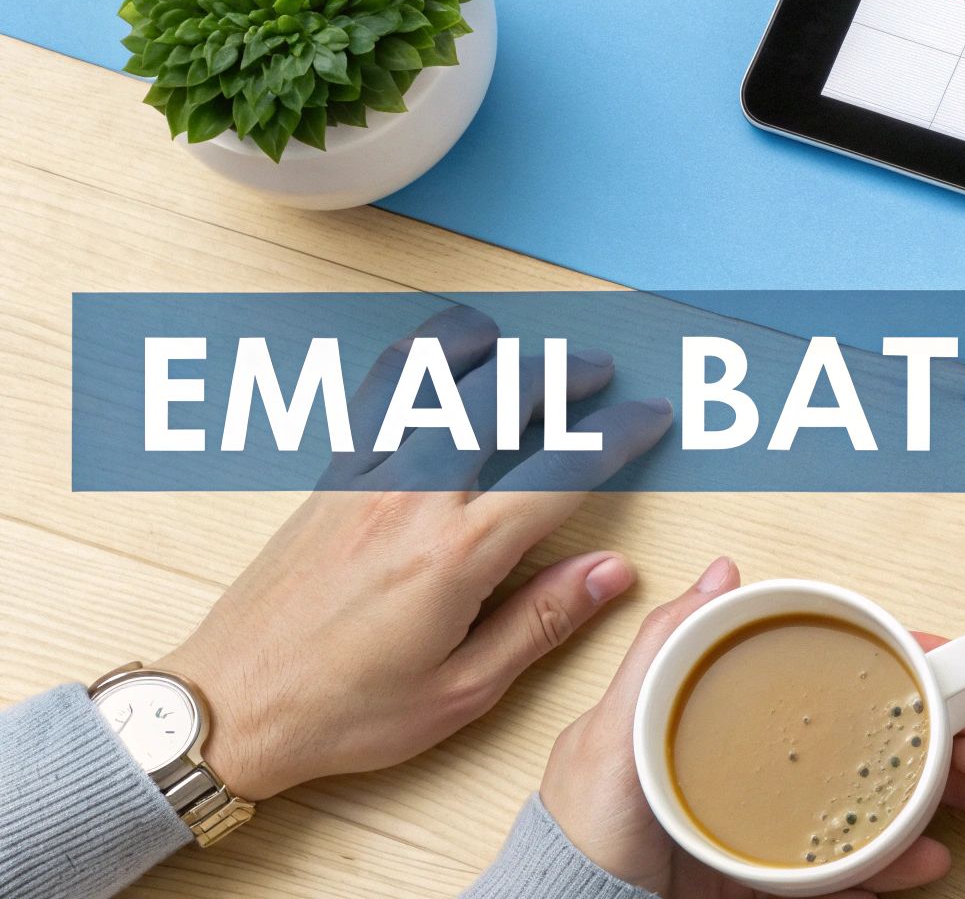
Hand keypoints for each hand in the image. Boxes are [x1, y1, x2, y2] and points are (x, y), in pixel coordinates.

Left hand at [158, 307, 672, 799]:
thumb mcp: (462, 691)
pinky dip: (414, 362)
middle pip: (503, 398)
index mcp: (458, 555)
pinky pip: (376, 396)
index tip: (649, 415)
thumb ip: (542, 621)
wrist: (230, 706)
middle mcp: (413, 498)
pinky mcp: (328, 479)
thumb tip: (613, 572)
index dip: (618, 433)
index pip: (562, 468)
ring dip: (484, 346)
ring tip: (518, 339)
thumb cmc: (342, 711)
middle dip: (562, 373)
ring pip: (433, 378)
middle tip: (598, 370)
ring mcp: (365, 478)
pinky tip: (435, 356)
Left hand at [539, 558, 952, 897]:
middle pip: (831, 756)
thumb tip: (720, 575)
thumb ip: (662, 651)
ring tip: (930, 833)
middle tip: (945, 743)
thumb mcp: (615, 729)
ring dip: (894, 826)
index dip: (855, 667)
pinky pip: (824, 881)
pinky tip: (904, 870)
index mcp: (704, 725)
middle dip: (895, 754)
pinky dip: (868, 878)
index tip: (914, 658)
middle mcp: (735, 776)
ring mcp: (749, 835)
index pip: (794, 683)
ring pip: (840, 823)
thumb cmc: (581, 830)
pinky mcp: (756, 886)